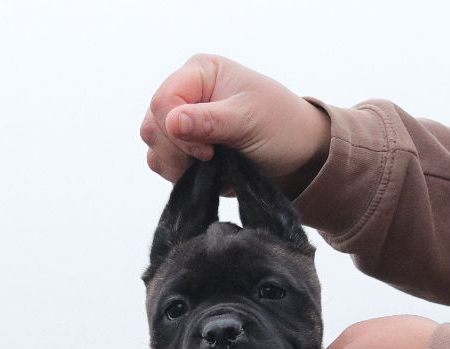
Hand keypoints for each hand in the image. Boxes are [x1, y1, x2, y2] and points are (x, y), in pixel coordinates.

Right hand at [141, 54, 330, 194]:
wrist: (296, 155)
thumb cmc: (280, 126)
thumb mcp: (248, 120)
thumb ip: (209, 121)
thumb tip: (171, 121)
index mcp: (200, 73)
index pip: (163, 100)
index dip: (176, 130)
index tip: (208, 151)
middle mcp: (186, 94)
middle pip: (153, 125)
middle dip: (175, 151)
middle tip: (208, 161)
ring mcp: (183, 123)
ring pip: (154, 147)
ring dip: (175, 165)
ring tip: (209, 167)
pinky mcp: (185, 150)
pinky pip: (163, 164)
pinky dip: (179, 174)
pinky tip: (205, 174)